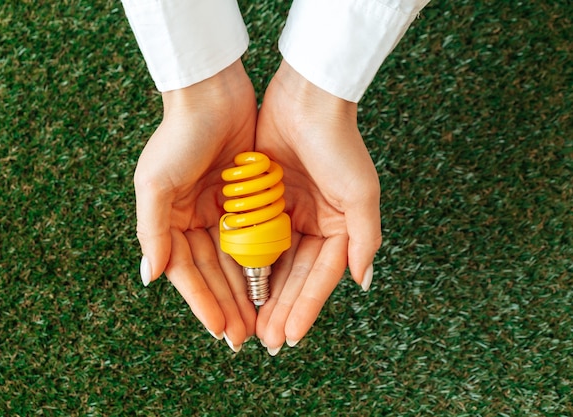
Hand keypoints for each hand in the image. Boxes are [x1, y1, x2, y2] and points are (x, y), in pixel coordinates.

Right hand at [134, 61, 257, 351]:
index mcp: (170, 221)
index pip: (187, 273)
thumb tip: (151, 277)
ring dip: (246, 290)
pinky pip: (254, 238)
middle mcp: (194, 220)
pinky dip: (261, 261)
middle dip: (228, 305)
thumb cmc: (178, 136)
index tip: (221, 331)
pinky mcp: (243, 199)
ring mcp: (220, 211)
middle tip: (245, 338)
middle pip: (213, 273)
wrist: (212, 93)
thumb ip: (152, 231)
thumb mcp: (155, 184)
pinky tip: (271, 284)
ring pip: (235, 261)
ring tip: (260, 322)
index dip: (203, 303)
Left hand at [254, 61, 381, 353]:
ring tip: (249, 325)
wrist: (307, 98)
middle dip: (280, 309)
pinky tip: (234, 286)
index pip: (320, 278)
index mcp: (337, 228)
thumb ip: (363, 240)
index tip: (291, 338)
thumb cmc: (339, 144)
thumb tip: (363, 283)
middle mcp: (312, 225)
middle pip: (293, 277)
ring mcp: (286, 214)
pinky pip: (251, 238)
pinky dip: (244, 262)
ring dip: (260, 294)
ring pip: (271, 263)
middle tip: (265, 341)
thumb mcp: (360, 194)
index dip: (306, 308)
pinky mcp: (263, 200)